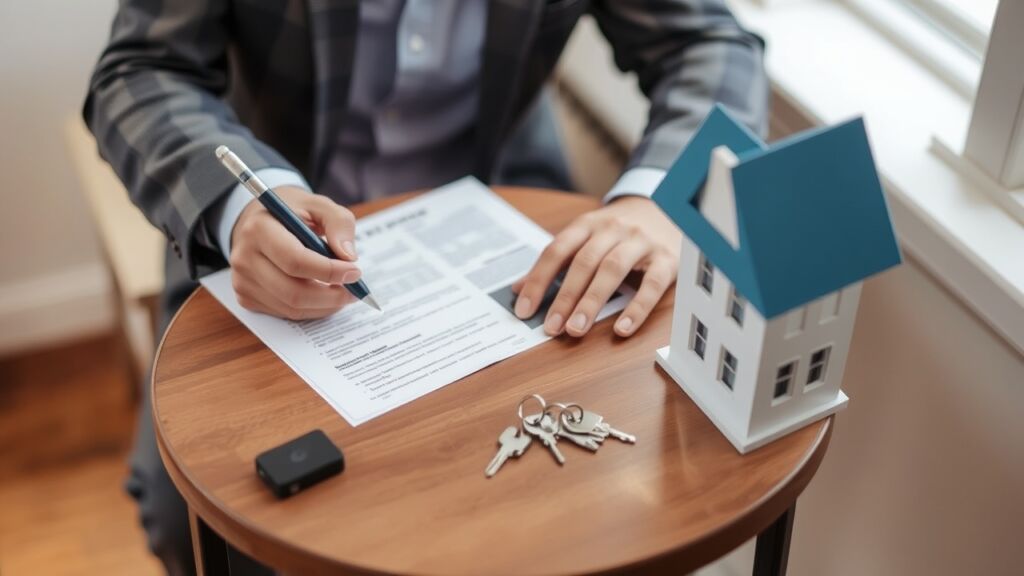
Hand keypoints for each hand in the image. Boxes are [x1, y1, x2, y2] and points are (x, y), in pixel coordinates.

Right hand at [229, 186, 360, 319]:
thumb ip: (339, 223)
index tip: (355, 271)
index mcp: (259, 229)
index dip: (329, 271)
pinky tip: (323, 295)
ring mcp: (242, 280)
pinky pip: (284, 313)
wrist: (259, 219)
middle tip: (354, 290)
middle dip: (331, 296)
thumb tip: (348, 256)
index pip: (296, 260)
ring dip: (325, 306)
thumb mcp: (319, 205)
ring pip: (291, 308)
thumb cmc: (293, 212)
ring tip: (343, 292)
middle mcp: (244, 257)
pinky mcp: (246, 297)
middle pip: (293, 292)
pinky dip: (311, 309)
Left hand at [513, 196, 679, 336]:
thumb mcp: (587, 236)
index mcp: (588, 224)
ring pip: (612, 270)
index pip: (556, 251)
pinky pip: (651, 285)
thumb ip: (556, 261)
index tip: (524, 310)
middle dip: (565, 296)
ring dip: (591, 302)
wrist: (669, 205)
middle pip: (584, 262)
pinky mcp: (667, 258)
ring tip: (576, 329)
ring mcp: (641, 242)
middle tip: (552, 327)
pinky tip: (622, 329)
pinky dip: (636, 308)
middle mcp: (612, 229)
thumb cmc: (621, 230)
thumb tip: (518, 289)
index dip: (538, 280)